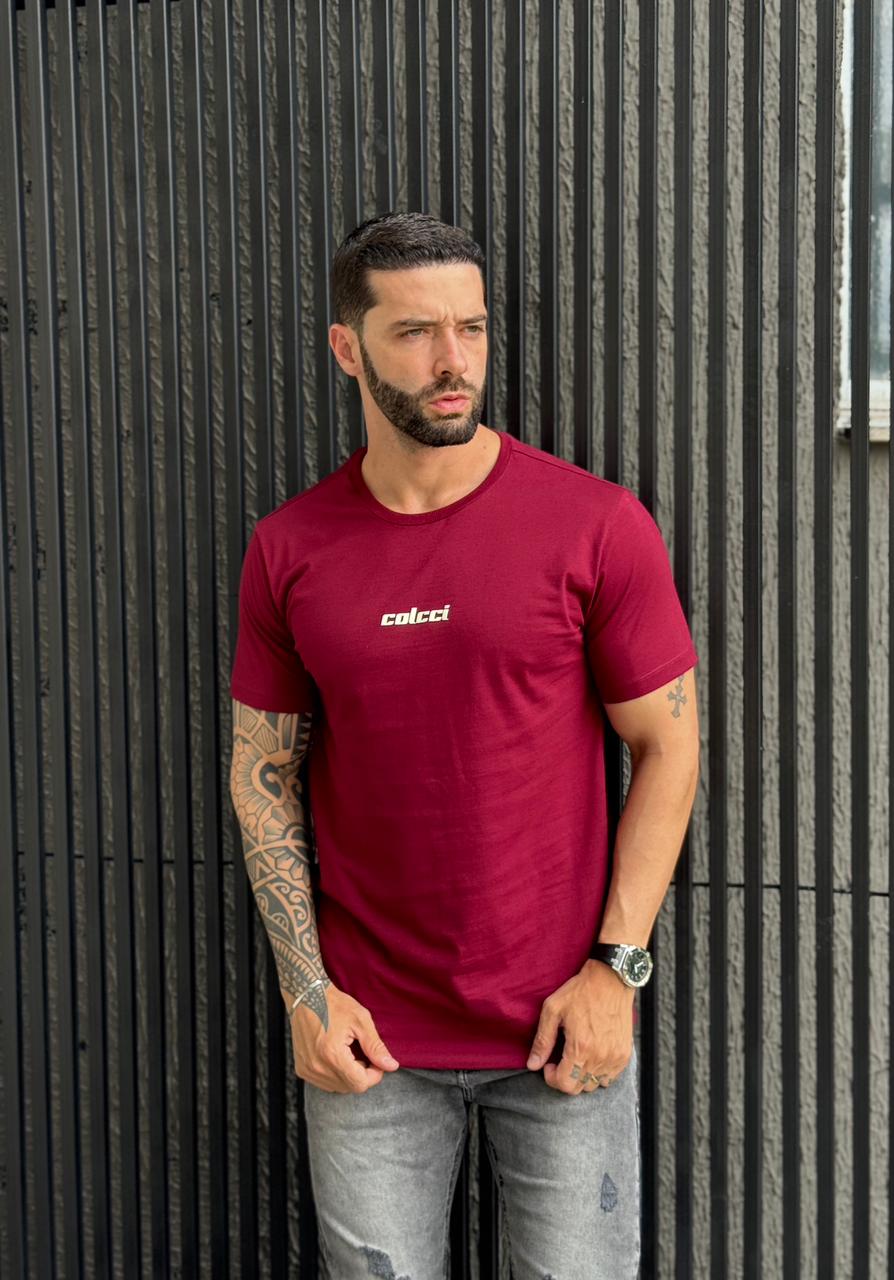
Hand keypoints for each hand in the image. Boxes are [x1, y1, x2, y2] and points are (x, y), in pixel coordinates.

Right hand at [287, 980, 399, 1092]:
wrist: (306, 996)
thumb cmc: (334, 1004)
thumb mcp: (360, 1021)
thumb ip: (376, 1047)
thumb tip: (392, 1066)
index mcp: (332, 1055)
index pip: (360, 1083)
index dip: (374, 1075)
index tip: (377, 1061)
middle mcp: (317, 1066)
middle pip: (350, 1087)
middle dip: (362, 1075)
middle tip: (364, 1054)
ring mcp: (307, 1069)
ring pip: (338, 1087)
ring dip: (349, 1076)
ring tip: (350, 1054)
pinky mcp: (301, 1069)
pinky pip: (325, 1083)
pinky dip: (336, 1075)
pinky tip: (337, 1057)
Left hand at [526, 960, 633, 1092]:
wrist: (611, 979)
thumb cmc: (580, 991)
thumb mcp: (553, 1009)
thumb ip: (542, 1040)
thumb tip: (533, 1065)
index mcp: (580, 1047)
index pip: (565, 1084)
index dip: (551, 1078)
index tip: (549, 1064)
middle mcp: (600, 1056)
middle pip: (578, 1088)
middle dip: (564, 1078)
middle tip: (560, 1060)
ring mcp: (615, 1057)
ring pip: (594, 1085)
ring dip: (581, 1076)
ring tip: (576, 1056)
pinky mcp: (625, 1054)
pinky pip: (609, 1078)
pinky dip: (598, 1073)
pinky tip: (591, 1055)